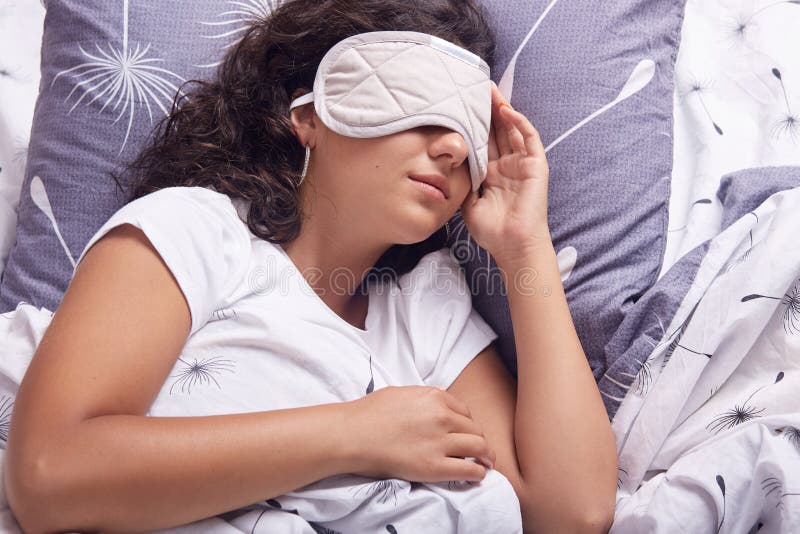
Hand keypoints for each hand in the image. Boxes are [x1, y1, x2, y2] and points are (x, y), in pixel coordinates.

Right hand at [344, 386, 495, 482]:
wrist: (350, 434)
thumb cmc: (368, 414)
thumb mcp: (400, 393)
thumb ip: (423, 398)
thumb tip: (436, 403)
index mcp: (434, 397)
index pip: (465, 411)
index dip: (468, 424)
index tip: (467, 433)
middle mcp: (442, 416)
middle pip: (475, 429)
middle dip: (479, 440)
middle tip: (480, 451)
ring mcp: (439, 441)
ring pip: (479, 447)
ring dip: (485, 456)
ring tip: (486, 464)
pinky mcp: (434, 466)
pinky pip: (469, 469)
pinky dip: (477, 473)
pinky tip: (477, 476)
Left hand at [460, 83, 551, 264]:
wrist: (512, 245)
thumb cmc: (492, 231)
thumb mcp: (468, 204)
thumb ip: (462, 184)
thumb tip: (449, 167)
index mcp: (492, 174)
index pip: (482, 142)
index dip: (474, 124)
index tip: (461, 107)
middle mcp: (507, 166)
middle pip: (497, 130)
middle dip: (487, 110)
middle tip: (475, 87)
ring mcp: (522, 164)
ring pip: (512, 129)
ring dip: (502, 109)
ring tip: (489, 90)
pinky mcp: (535, 165)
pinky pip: (529, 138)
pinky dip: (519, 122)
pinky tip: (506, 110)